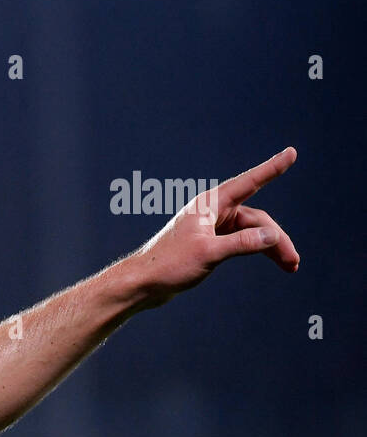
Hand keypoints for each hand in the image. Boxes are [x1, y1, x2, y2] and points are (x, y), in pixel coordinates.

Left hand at [133, 147, 299, 305]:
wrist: (142, 283)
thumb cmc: (168, 265)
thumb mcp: (208, 253)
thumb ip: (241, 243)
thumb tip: (272, 235)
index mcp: (209, 205)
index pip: (249, 183)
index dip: (272, 169)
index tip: (291, 153)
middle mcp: (211, 212)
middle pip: (256, 218)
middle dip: (276, 238)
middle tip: (293, 261)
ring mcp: (210, 227)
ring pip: (250, 232)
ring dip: (269, 247)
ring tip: (289, 266)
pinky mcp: (208, 243)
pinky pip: (240, 241)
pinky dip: (255, 250)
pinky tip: (270, 260)